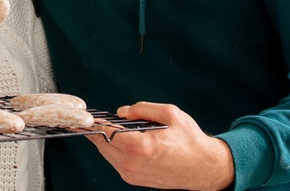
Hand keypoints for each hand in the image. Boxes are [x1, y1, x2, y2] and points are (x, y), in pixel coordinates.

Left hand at [85, 102, 233, 190]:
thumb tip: (122, 112)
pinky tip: (121, 140)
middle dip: (98, 130)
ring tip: (111, 127)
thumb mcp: (170, 114)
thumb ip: (142, 109)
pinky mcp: (133, 180)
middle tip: (94, 118)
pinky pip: (115, 161)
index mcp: (140, 147)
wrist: (205, 168)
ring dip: (106, 140)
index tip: (85, 116)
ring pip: (106, 153)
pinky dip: (114, 149)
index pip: (106, 132)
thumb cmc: (191, 142)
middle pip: (102, 143)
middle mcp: (132, 164)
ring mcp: (132, 174)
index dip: (95, 122)